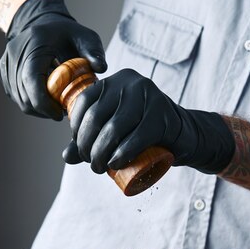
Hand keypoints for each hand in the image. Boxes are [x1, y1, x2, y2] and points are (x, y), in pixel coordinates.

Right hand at [0, 0, 106, 119]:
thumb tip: (101, 68)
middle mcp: (15, 53)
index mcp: (34, 44)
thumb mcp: (85, 37)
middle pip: (24, 94)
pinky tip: (47, 101)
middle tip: (63, 112)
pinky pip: (16, 96)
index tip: (60, 114)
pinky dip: (31, 103)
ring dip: (38, 109)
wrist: (42, 22)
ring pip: (19, 98)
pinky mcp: (5, 72)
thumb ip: (94, 52)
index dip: (43, 102)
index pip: (31, 79)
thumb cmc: (66, 32)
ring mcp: (7, 63)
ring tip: (57, 107)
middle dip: (44, 110)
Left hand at [62, 69, 234, 173]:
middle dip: (88, 145)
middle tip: (91, 164)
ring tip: (100, 168)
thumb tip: (66, 156)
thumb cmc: (144, 132)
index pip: (85, 102)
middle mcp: (131, 82)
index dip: (76, 128)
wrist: (183, 134)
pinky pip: (136, 137)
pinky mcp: (162, 116)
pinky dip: (123, 154)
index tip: (80, 149)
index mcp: (115, 80)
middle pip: (97, 116)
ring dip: (102, 153)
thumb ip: (92, 139)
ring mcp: (149, 96)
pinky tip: (116, 165)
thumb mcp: (116, 130)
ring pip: (114, 128)